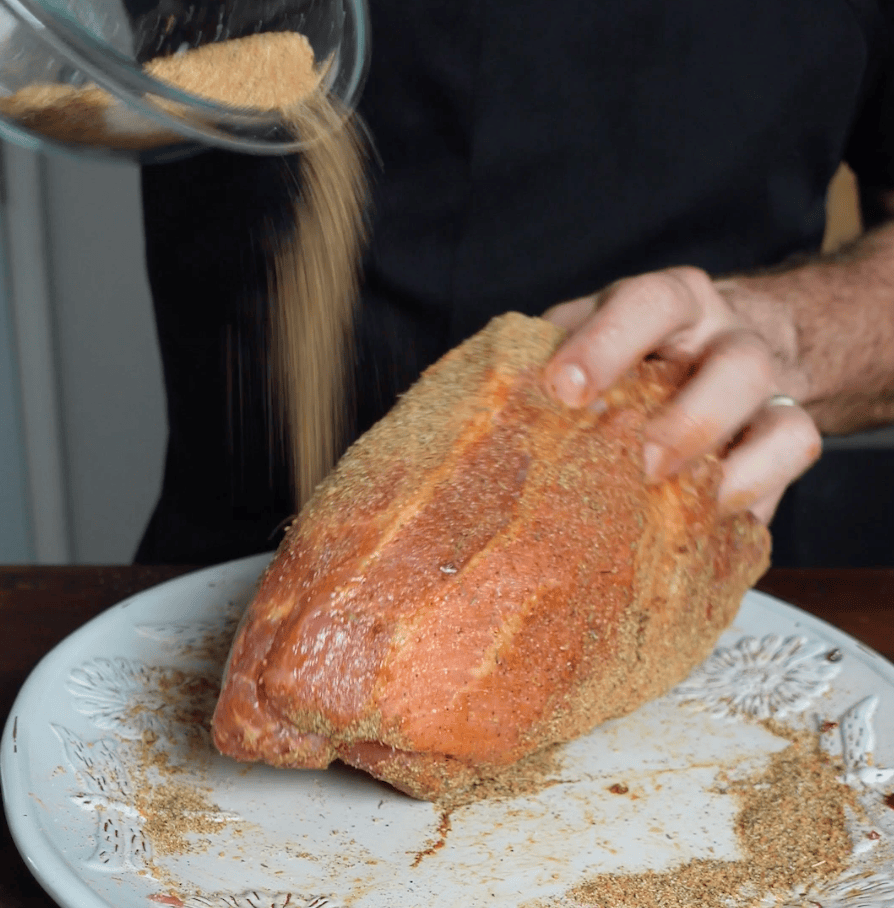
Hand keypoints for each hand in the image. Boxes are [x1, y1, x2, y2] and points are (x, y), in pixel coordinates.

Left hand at [541, 266, 821, 523]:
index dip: (607, 344)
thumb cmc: (629, 355)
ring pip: (782, 419)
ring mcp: (768, 389)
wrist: (710, 351)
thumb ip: (550, 358)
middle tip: (639, 464)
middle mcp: (728, 339)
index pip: (648, 304)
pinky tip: (705, 518)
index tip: (564, 390)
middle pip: (736, 367)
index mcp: (671, 302)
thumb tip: (493, 409)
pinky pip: (793, 464)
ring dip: (727, 473)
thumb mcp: (586, 338)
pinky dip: (752, 494)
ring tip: (675, 500)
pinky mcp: (786, 435)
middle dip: (686, 424)